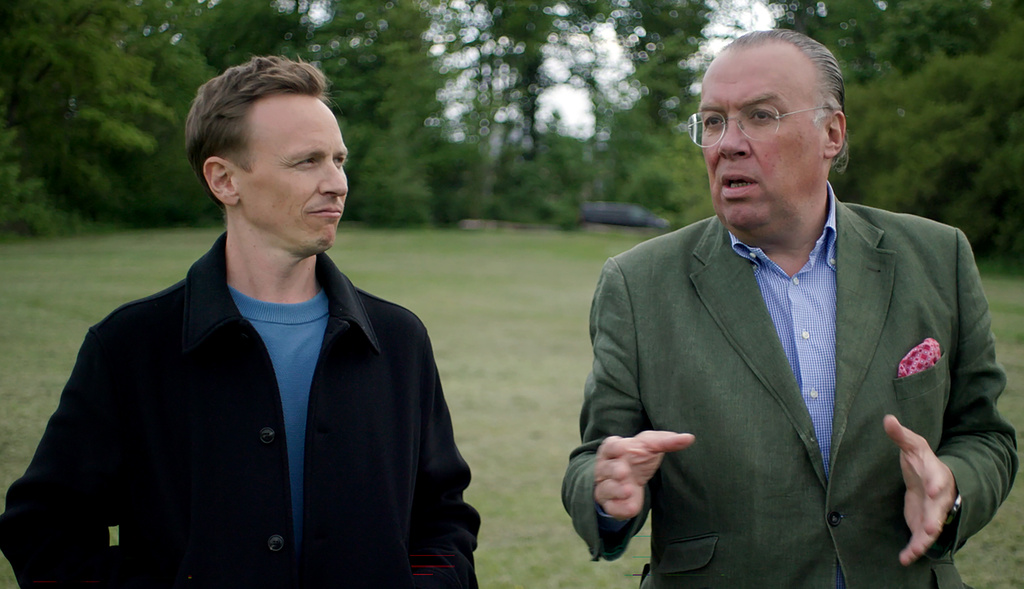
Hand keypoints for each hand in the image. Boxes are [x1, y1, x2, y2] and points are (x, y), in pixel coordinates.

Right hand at [593, 430, 694, 519]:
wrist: (628, 481)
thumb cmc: (637, 457)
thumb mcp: (650, 446)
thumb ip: (667, 441)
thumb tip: (690, 438)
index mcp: (612, 449)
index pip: (611, 446)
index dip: (617, 448)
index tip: (625, 449)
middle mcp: (604, 467)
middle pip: (606, 468)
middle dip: (614, 470)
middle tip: (624, 472)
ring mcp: (605, 486)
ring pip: (606, 488)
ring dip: (617, 490)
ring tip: (629, 490)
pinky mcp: (610, 504)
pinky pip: (611, 507)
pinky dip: (620, 508)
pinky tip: (632, 507)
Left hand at [883, 414, 957, 565]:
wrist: (931, 480)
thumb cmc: (922, 461)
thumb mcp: (912, 446)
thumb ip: (900, 435)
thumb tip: (887, 418)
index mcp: (937, 474)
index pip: (938, 478)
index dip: (936, 484)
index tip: (933, 489)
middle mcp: (939, 497)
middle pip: (939, 510)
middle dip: (935, 519)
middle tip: (930, 528)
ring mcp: (933, 513)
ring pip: (932, 529)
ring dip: (924, 539)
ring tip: (915, 550)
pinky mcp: (923, 524)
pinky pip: (920, 539)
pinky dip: (913, 549)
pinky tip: (904, 558)